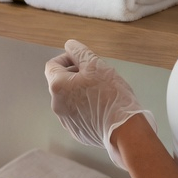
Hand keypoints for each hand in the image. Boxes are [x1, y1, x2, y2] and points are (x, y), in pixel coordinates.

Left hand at [44, 39, 155, 168]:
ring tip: (102, 91)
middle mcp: (57, 105)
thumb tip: (70, 45)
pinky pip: (78, 114)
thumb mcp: (96, 65)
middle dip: (76, 75)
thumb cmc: (111, 96)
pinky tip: (103, 107)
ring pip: (69, 99)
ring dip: (81, 91)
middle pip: (61, 82)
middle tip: (96, 75)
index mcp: (58, 86)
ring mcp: (67, 121)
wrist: (125, 131)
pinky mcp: (78, 132)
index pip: (52, 65)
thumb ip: (79, 52)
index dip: (66, 58)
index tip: (82, 60)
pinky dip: (86, 107)